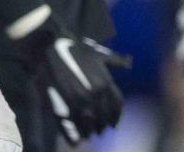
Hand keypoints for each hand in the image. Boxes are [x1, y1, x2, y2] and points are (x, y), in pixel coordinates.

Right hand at [12, 16, 129, 144]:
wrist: (54, 45)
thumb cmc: (77, 48)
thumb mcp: (100, 53)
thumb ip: (116, 60)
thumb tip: (129, 63)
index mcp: (106, 81)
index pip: (117, 105)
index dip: (116, 117)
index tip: (113, 124)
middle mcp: (96, 92)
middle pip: (104, 117)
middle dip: (103, 126)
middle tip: (100, 131)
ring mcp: (79, 100)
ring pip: (90, 124)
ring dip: (90, 131)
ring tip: (88, 134)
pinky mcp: (63, 104)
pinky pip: (73, 126)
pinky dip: (76, 136)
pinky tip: (76, 138)